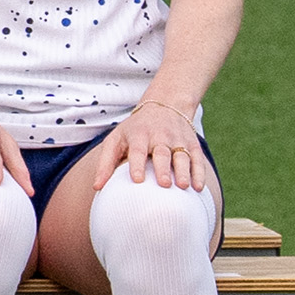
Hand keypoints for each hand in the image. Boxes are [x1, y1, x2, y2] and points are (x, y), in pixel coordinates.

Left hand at [94, 94, 213, 201]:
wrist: (165, 106)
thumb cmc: (135, 130)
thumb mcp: (116, 139)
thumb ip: (106, 163)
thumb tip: (96, 187)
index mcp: (139, 135)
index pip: (137, 150)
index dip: (137, 164)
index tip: (137, 180)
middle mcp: (160, 136)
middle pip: (162, 153)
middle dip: (162, 168)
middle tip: (163, 184)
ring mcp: (178, 140)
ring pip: (182, 156)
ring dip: (183, 171)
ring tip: (182, 186)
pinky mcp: (192, 144)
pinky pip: (197, 159)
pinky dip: (198, 173)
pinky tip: (198, 188)